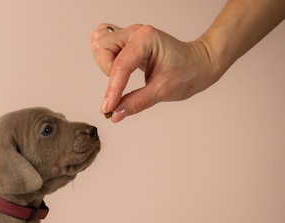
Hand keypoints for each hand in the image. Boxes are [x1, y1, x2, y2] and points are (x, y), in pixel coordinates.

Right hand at [91, 23, 215, 121]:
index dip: (112, 89)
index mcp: (147, 39)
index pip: (120, 65)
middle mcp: (136, 32)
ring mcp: (130, 35)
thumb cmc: (187, 72)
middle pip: (102, 46)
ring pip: (100, 42)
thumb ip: (136, 103)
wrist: (199, 63)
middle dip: (106, 70)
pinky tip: (116, 68)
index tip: (108, 108)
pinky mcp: (127, 41)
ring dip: (103, 62)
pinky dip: (104, 57)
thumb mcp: (162, 92)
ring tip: (119, 76)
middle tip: (120, 85)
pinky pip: (104, 43)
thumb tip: (115, 114)